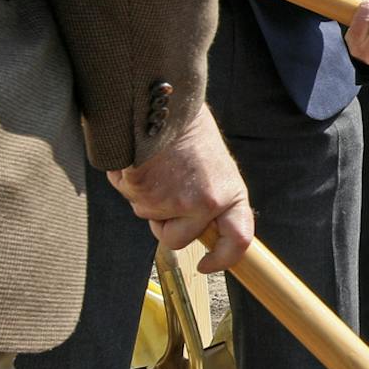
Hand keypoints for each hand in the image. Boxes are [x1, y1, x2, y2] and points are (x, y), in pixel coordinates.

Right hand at [107, 104, 253, 271]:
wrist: (164, 102)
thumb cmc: (187, 131)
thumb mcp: (214, 165)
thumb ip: (211, 195)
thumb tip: (202, 225)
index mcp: (230, 193)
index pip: (240, 238)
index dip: (224, 258)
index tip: (207, 266)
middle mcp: (207, 203)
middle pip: (179, 239)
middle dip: (165, 224)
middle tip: (165, 191)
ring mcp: (175, 201)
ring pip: (149, 218)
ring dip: (146, 198)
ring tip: (155, 167)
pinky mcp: (146, 193)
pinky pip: (130, 197)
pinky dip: (128, 181)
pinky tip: (140, 160)